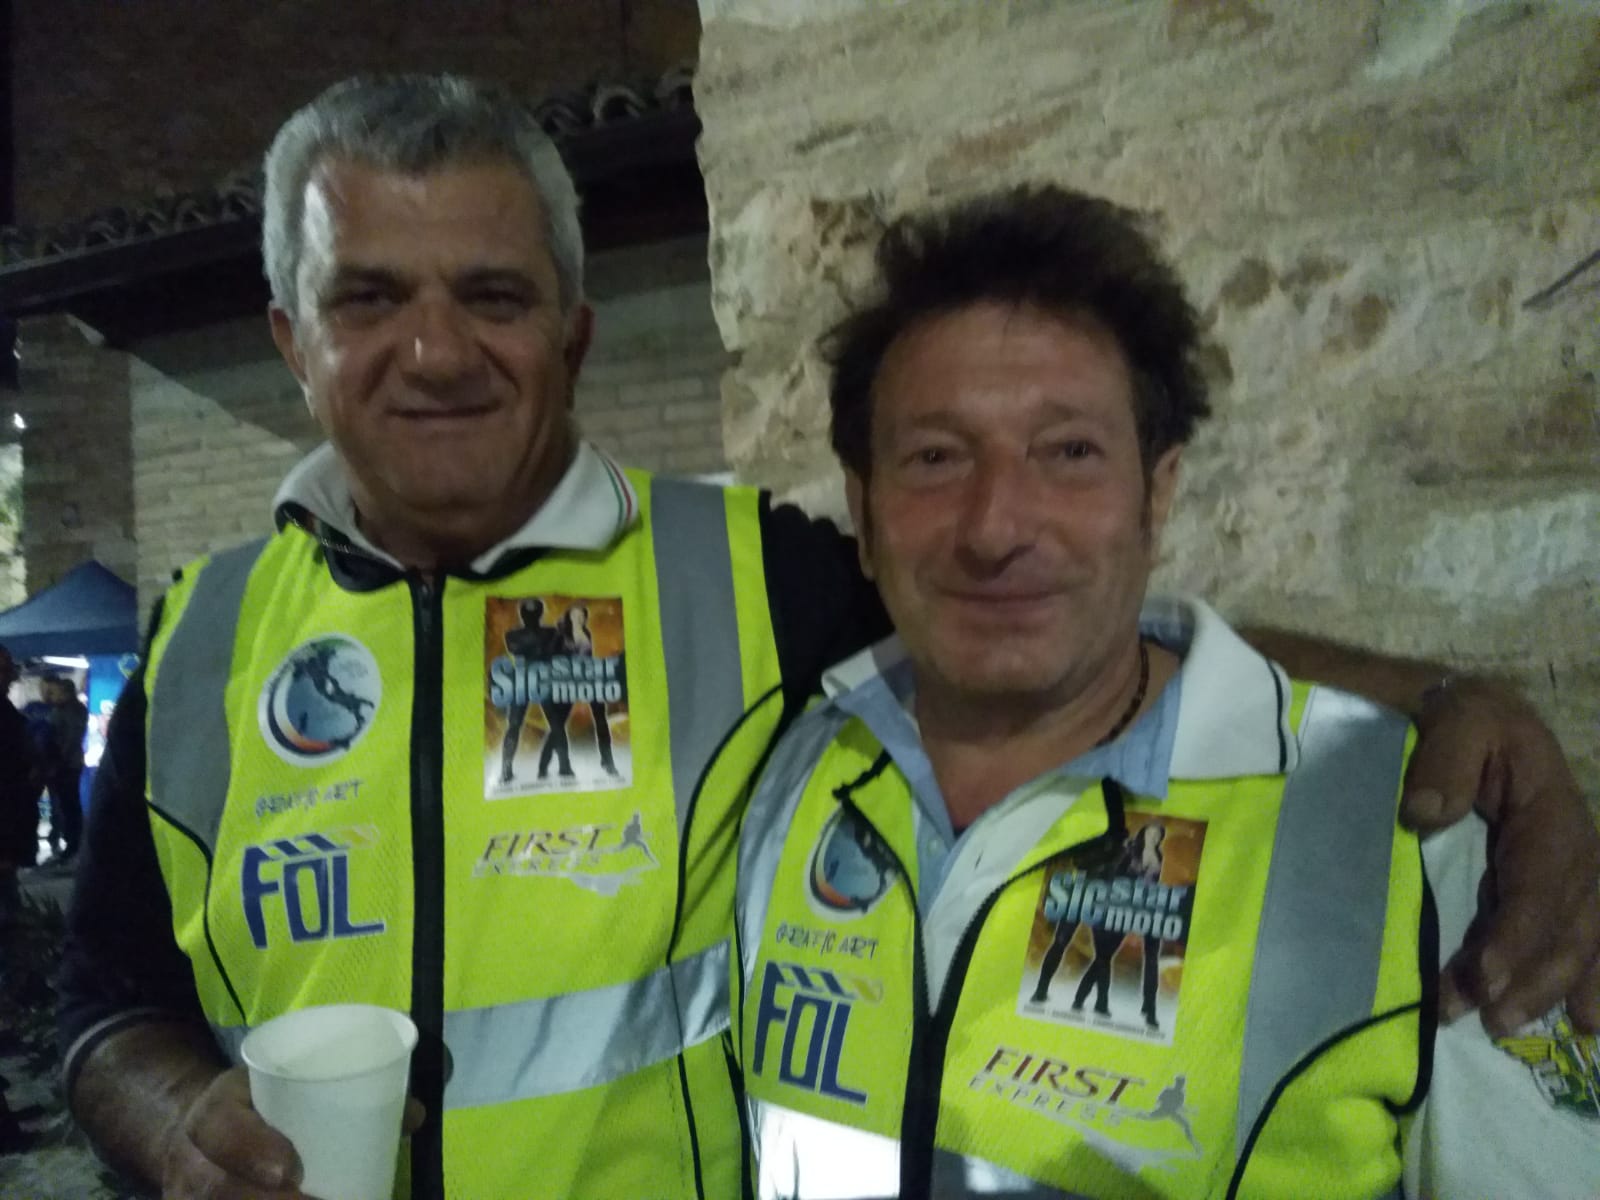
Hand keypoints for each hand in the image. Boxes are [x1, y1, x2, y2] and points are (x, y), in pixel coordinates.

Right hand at [159, 1065, 427, 1198]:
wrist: (192, 1129)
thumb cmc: (254, 1105)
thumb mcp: (281, 1084)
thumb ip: (340, 1094)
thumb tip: (414, 1112)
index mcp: (212, 1111)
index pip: (220, 1128)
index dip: (250, 1150)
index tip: (290, 1170)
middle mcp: (189, 1159)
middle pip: (215, 1189)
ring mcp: (184, 1197)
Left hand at [1400, 678, 1599, 1034]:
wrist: (1480, 716)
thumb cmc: (1464, 719)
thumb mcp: (1457, 718)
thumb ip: (1443, 760)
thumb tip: (1424, 813)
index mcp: (1554, 813)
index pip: (1542, 885)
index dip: (1518, 935)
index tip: (1483, 976)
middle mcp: (1577, 851)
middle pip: (1567, 927)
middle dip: (1532, 978)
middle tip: (1490, 1018)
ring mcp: (1576, 872)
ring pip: (1579, 942)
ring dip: (1551, 990)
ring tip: (1511, 1026)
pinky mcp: (1562, 885)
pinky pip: (1587, 938)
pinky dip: (1589, 980)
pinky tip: (1587, 1022)